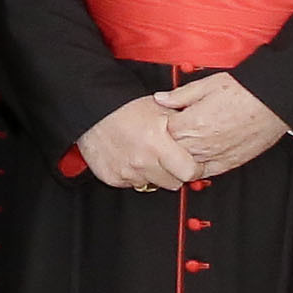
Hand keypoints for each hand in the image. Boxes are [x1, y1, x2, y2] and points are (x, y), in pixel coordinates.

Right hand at [76, 93, 196, 190]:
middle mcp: (142, 160)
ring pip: (153, 185)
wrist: (92, 111)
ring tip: (148, 156)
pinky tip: (132, 158)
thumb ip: (182, 126)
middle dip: (175, 173)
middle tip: (170, 160)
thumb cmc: (124, 107)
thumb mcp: (161, 109)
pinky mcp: (113, 178)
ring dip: (154, 174)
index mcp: (157, 143)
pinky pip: (132, 184)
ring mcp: (127, 172)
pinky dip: (135, 175)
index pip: (189, 172)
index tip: (194, 165)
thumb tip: (199, 137)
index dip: (195, 169)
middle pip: (173, 183)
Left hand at [155, 73, 288, 174]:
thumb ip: (180, 95)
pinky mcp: (229, 163)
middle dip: (168, 142)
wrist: (272, 102)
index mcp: (192, 123)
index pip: (162, 132)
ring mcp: (215, 155)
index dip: (160, 124)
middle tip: (171, 132)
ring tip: (185, 143)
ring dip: (181, 156)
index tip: (162, 119)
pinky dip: (198, 167)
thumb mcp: (207, 84)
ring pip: (185, 166)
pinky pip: (206, 172)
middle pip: (171, 151)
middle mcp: (201, 143)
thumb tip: (161, 99)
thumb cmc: (243, 91)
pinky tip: (198, 156)